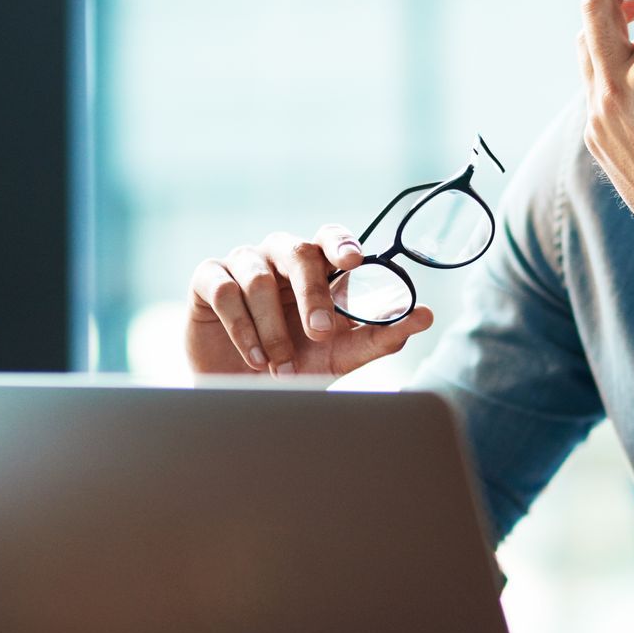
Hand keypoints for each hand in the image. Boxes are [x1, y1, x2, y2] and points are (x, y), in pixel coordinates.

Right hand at [186, 227, 435, 376]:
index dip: (341, 242)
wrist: (246, 395)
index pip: (331, 237)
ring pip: (260, 278)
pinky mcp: (208, 279)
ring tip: (280, 365)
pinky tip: (255, 358)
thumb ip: (383, 335)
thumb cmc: (299, 365)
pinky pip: (225, 290)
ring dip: (273, 328)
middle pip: (299, 251)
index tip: (352, 261)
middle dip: (312, 295)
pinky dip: (242, 328)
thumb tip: (425, 316)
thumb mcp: (344, 355)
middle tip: (320, 333)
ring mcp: (243, 264)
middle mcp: (281, 257)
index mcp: (317, 266)